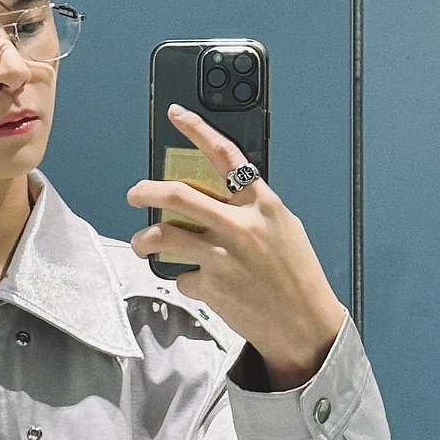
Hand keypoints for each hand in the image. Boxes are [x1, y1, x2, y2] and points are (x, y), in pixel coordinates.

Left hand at [126, 104, 347, 390]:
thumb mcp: (282, 229)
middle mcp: (240, 225)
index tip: (176, 115)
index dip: (197, 130)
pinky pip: (180, 275)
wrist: (304, 324)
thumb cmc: (294, 275)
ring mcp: (223, 256)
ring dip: (142, 239)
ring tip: (140, 244)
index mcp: (262, 205)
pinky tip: (194, 282)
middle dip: (146, 191)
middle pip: (178, 195)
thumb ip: (249, 209)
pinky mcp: (210, 285)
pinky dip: (182, 278)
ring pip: (163, 235)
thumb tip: (212, 195)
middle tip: (135, 194)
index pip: (227, 156)